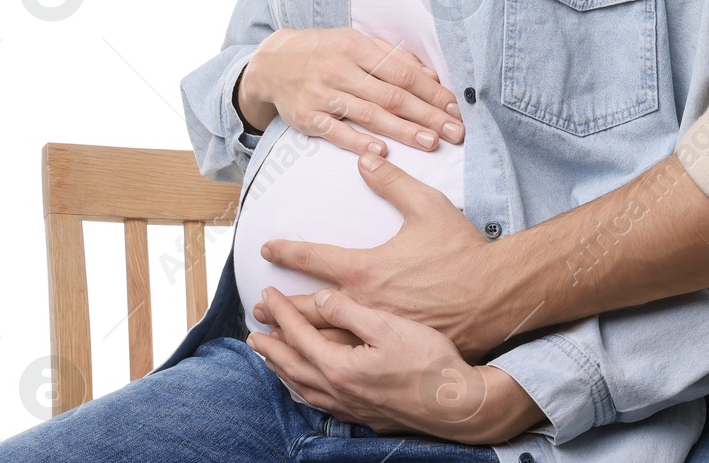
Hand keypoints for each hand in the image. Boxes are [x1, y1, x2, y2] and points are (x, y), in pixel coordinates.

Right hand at [239, 28, 463, 156]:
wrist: (272, 63)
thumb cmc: (324, 51)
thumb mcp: (356, 42)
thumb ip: (392, 58)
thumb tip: (430, 77)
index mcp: (356, 46)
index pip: (402, 72)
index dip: (431, 91)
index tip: (454, 107)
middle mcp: (339, 69)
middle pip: (391, 96)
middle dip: (426, 115)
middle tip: (454, 131)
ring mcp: (322, 94)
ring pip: (369, 115)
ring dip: (403, 131)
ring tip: (431, 142)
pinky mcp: (308, 117)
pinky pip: (337, 132)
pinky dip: (359, 142)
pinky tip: (382, 151)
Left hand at [250, 286, 543, 444]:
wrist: (456, 405)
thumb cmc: (429, 361)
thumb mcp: (390, 325)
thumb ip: (350, 311)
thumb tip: (321, 298)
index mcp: (339, 366)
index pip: (299, 334)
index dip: (282, 311)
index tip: (267, 294)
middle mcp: (337, 390)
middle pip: (291, 365)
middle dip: (270, 344)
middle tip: (252, 329)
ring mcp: (348, 406)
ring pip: (300, 387)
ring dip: (280, 369)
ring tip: (268, 356)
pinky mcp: (362, 414)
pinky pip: (316, 400)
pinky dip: (301, 388)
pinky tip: (306, 385)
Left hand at [258, 152, 512, 356]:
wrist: (494, 298)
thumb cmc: (462, 251)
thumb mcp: (429, 206)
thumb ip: (393, 182)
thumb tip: (367, 157)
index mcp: (365, 269)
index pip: (313, 259)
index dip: (287, 252)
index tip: (267, 249)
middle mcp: (363, 305)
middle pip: (307, 310)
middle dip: (279, 307)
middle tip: (258, 307)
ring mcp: (376, 335)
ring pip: (322, 343)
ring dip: (294, 340)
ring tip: (274, 339)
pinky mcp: (393, 353)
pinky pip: (347, 364)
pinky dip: (323, 363)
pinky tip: (315, 366)